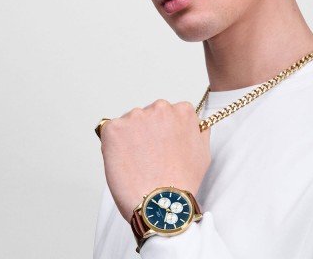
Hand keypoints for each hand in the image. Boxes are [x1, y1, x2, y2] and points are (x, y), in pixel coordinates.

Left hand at [100, 99, 210, 222]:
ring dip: (130, 137)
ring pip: (130, 123)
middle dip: (147, 131)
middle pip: (149, 114)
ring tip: (137, 162)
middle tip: (149, 156)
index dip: (165, 130)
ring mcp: (135, 116)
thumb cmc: (182, 182)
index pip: (171, 112)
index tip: (164, 145)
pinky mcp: (113, 128)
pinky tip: (124, 161)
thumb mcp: (203, 153)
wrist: (160, 204)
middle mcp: (159, 108)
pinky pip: (110, 131)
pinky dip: (113, 144)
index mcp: (182, 111)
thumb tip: (195, 123)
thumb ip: (198, 131)